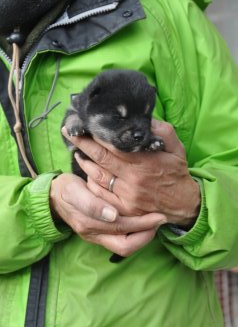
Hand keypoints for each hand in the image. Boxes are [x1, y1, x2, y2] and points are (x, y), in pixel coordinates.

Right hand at [50, 173, 166, 255]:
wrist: (53, 196)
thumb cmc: (66, 190)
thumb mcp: (74, 191)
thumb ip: (91, 204)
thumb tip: (112, 216)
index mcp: (88, 225)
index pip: (121, 231)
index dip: (142, 225)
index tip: (158, 216)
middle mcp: (94, 235)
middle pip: (125, 245)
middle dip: (146, 234)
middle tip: (161, 219)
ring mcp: (96, 237)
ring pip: (124, 245)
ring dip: (142, 235)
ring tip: (155, 221)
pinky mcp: (99, 233)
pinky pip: (120, 239)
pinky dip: (134, 232)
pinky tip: (143, 220)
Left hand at [62, 120, 199, 227]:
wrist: (183, 202)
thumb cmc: (176, 172)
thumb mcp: (176, 147)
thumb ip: (162, 131)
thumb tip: (143, 118)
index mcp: (144, 162)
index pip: (112, 145)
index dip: (94, 135)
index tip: (82, 125)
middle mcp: (133, 179)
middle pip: (100, 158)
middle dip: (82, 143)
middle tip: (68, 131)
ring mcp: (126, 196)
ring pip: (97, 176)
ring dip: (84, 162)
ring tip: (76, 150)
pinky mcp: (124, 208)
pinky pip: (100, 194)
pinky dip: (91, 182)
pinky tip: (88, 172)